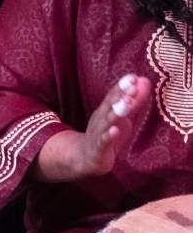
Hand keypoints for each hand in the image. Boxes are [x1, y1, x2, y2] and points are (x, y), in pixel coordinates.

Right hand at [34, 73, 150, 181]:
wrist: (86, 156)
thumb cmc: (108, 133)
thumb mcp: (123, 116)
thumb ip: (134, 100)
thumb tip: (145, 80)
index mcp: (106, 110)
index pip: (114, 95)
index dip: (123, 86)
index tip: (134, 76)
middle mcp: (101, 118)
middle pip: (110, 105)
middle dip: (121, 95)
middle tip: (132, 85)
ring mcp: (99, 131)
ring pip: (107, 120)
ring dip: (116, 111)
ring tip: (127, 103)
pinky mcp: (99, 147)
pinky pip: (103, 141)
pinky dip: (108, 135)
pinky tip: (114, 130)